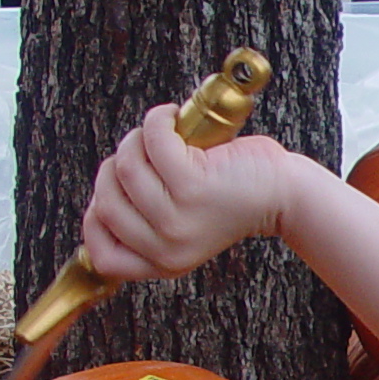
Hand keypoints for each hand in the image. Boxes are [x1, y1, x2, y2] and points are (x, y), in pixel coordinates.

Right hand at [80, 105, 301, 282]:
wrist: (283, 192)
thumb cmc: (233, 197)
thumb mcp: (185, 226)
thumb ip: (146, 221)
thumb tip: (103, 191)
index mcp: (163, 262)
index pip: (105, 257)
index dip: (95, 221)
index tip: (108, 194)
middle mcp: (167, 247)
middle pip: (106, 201)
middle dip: (116, 167)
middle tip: (142, 150)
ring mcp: (177, 219)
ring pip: (125, 168)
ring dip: (136, 139)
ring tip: (161, 131)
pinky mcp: (191, 185)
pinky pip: (153, 142)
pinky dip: (157, 121)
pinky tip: (172, 117)